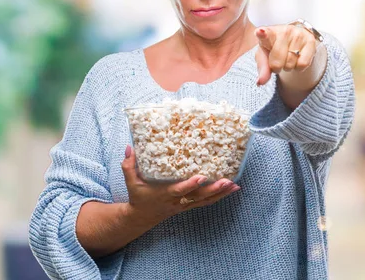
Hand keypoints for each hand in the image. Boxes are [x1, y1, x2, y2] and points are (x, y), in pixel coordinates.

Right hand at [121, 145, 239, 224]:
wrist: (141, 217)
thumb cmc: (138, 196)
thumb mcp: (131, 181)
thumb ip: (129, 164)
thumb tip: (130, 146)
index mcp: (165, 194)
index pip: (179, 190)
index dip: (190, 185)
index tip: (202, 177)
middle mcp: (177, 201)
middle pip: (198, 197)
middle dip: (213, 190)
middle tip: (228, 181)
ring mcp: (184, 205)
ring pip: (205, 201)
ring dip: (221, 193)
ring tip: (235, 185)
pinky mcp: (189, 206)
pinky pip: (206, 202)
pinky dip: (219, 197)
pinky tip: (231, 190)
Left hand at [255, 25, 318, 85]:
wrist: (294, 41)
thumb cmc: (275, 48)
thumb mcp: (265, 57)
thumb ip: (262, 68)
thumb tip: (260, 82)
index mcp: (269, 33)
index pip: (265, 34)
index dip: (262, 34)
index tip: (260, 32)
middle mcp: (284, 31)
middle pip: (277, 60)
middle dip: (276, 67)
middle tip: (278, 61)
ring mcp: (298, 34)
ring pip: (290, 63)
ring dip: (288, 67)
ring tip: (288, 58)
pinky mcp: (310, 41)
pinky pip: (303, 64)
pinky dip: (298, 67)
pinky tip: (297, 59)